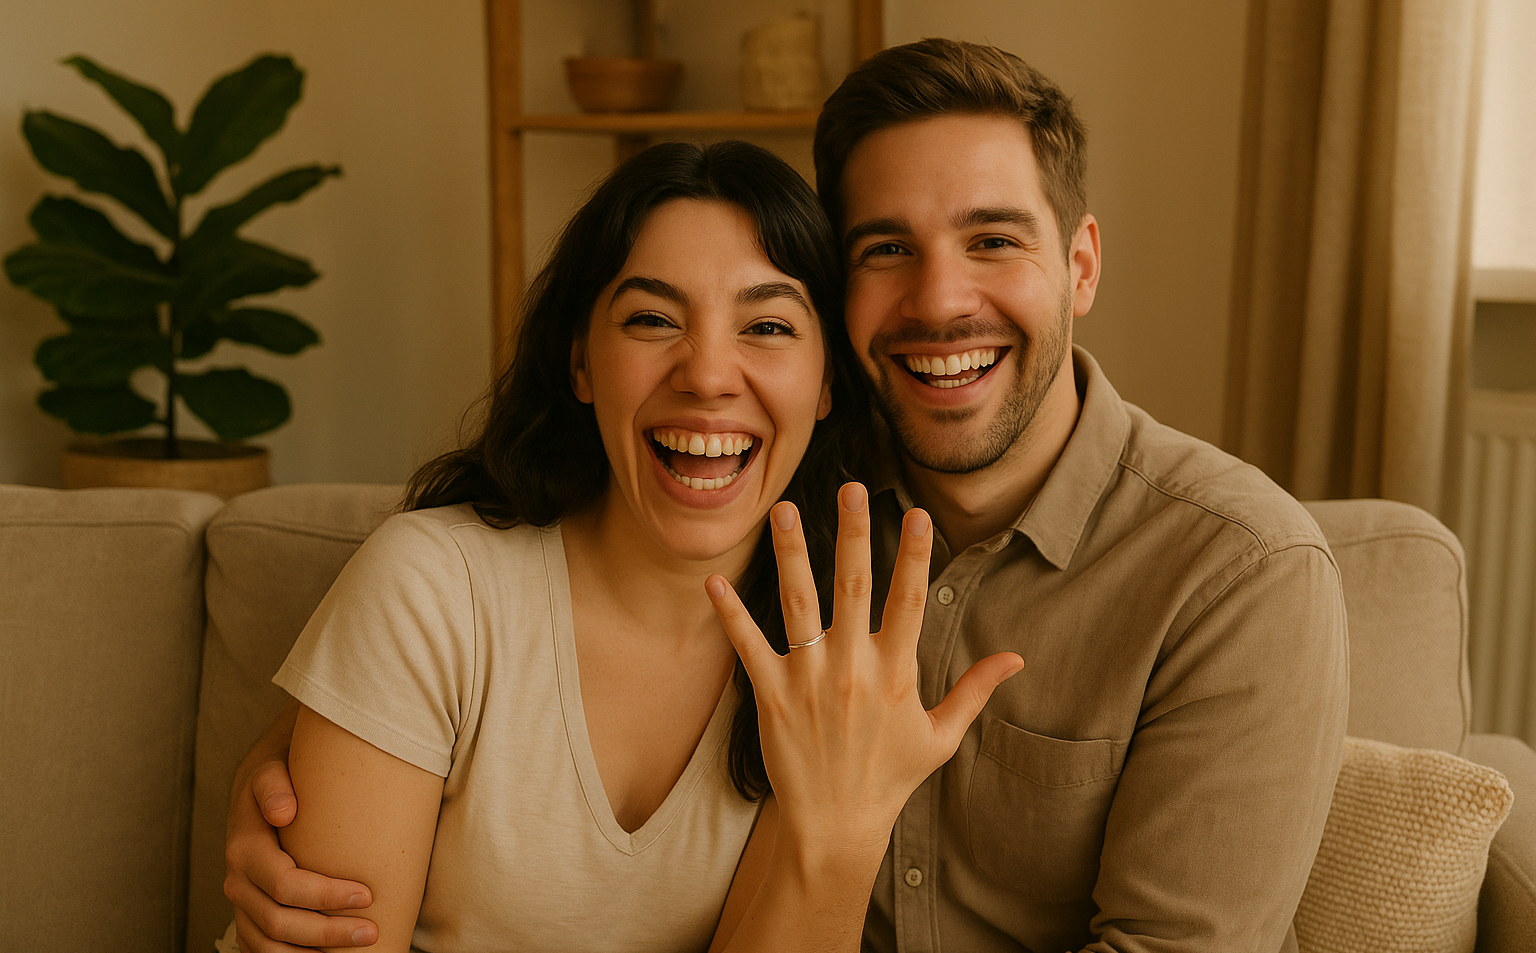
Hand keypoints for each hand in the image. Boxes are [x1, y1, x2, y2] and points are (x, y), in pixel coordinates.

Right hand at [224, 709, 378, 950]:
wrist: (264, 784)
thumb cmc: (281, 775)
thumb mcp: (273, 768)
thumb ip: (274, 785)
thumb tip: (284, 811)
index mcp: (245, 848)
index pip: (285, 885)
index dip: (325, 896)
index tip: (367, 895)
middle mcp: (238, 880)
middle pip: (279, 923)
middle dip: (327, 932)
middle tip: (372, 931)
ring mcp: (242, 901)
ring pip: (268, 945)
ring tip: (356, 949)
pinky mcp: (250, 913)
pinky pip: (262, 949)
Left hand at [706, 483, 1022, 859]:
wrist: (836, 826)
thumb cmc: (890, 778)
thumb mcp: (941, 736)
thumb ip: (975, 690)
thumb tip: (1017, 658)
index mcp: (896, 672)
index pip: (910, 601)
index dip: (915, 556)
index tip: (917, 514)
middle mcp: (852, 668)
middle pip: (853, 587)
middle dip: (853, 534)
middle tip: (853, 489)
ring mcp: (809, 679)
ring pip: (799, 605)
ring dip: (791, 555)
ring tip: (784, 510)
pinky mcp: (772, 695)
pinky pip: (748, 646)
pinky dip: (730, 613)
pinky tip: (714, 580)